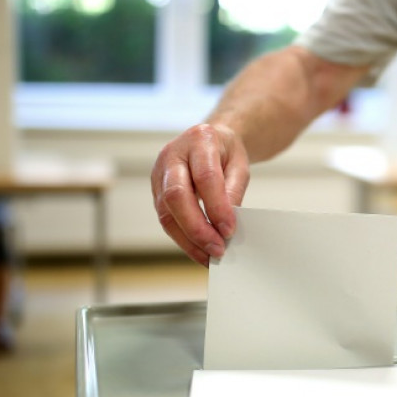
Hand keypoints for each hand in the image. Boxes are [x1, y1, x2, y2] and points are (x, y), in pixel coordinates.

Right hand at [151, 123, 249, 265]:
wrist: (209, 140)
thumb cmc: (226, 152)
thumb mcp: (239, 165)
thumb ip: (233, 191)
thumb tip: (226, 226)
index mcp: (199, 140)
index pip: (205, 177)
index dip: (216, 207)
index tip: (229, 230)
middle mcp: (172, 155)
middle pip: (176, 196)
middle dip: (197, 228)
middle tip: (218, 249)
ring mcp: (159, 174)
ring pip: (167, 213)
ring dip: (189, 239)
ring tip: (210, 256)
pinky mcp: (156, 192)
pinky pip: (167, 219)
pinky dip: (183, 239)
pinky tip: (199, 251)